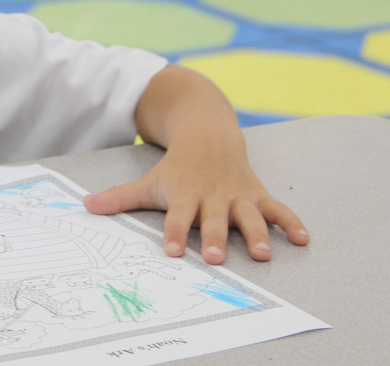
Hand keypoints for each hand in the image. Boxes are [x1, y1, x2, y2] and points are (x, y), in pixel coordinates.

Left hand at [83, 144, 310, 264]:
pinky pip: (278, 209)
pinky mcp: (258, 193)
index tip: (172, 250)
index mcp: (185, 195)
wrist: (207, 132)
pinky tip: (304, 239)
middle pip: (214, 220)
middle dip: (215, 238)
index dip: (175, 233)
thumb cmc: (176, 168)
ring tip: (262, 254)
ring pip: (249, 216)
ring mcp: (237, 195)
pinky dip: (291, 222)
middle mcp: (212, 196)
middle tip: (214, 257)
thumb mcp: (149, 181)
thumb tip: (85, 206)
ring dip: (257, 234)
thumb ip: (120, 197)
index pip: (177, 217)